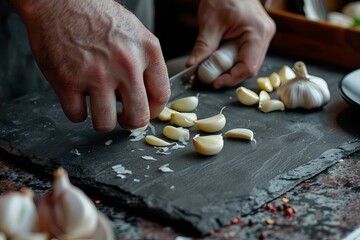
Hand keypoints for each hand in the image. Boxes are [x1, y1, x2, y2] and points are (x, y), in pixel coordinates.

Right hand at [12, 0, 169, 131]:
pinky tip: (77, 96)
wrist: (60, 0)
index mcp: (147, 51)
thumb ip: (146, 65)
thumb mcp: (136, 35)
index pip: (161, 96)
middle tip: (122, 117)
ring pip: (106, 124)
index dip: (153, 110)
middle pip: (138, 117)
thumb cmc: (99, 18)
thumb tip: (148, 98)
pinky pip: (77, 116)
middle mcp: (126, 64)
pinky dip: (77, 111)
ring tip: (98, 105)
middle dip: (130, 122)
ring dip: (102, 120)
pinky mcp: (68, 81)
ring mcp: (96, 74)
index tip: (144, 111)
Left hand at [186, 0, 275, 88]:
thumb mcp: (209, 22)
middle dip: (230, 76)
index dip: (231, 79)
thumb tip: (192, 65)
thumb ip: (203, 46)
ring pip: (249, 64)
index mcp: (257, 32)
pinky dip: (234, 62)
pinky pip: (247, 56)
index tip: (214, 83)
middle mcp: (265, 36)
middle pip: (250, 68)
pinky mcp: (258, 37)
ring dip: (232, 69)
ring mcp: (263, 37)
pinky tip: (222, 59)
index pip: (248, 67)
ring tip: (215, 67)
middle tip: (212, 77)